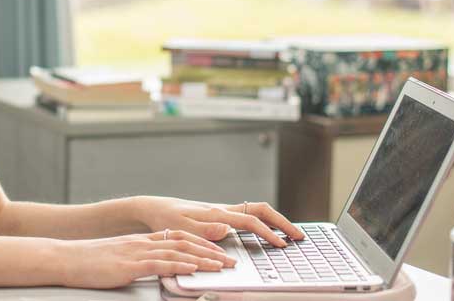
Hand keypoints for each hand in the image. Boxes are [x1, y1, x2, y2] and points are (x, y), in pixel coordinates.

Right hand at [58, 229, 236, 288]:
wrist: (66, 258)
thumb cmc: (89, 261)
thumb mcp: (118, 256)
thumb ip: (138, 259)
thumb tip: (155, 267)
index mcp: (141, 240)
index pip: (179, 238)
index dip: (201, 243)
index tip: (218, 251)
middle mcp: (142, 243)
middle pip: (184, 242)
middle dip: (210, 251)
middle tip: (229, 260)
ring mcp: (136, 253)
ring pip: (177, 252)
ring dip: (202, 259)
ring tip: (221, 265)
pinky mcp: (129, 265)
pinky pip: (159, 264)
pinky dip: (179, 265)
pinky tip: (192, 268)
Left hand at [135, 196, 304, 247]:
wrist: (154, 208)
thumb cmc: (166, 218)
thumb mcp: (181, 226)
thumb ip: (205, 229)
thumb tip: (227, 228)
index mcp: (217, 212)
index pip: (250, 221)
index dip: (268, 233)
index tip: (282, 244)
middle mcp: (223, 209)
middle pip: (261, 210)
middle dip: (282, 222)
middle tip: (300, 236)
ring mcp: (223, 211)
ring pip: (256, 211)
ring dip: (275, 221)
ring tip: (291, 234)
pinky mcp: (219, 215)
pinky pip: (248, 216)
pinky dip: (263, 222)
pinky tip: (268, 231)